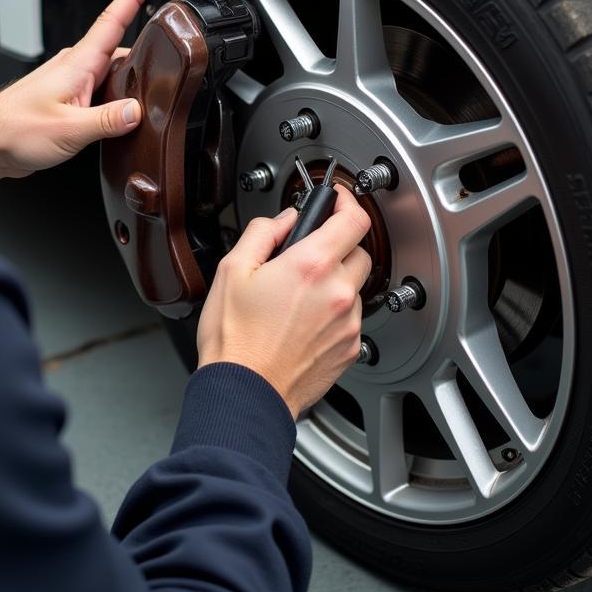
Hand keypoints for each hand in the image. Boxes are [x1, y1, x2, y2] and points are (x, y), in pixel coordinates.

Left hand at [0, 0, 151, 194]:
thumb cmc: (15, 130)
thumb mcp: (69, 130)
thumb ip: (107, 120)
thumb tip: (138, 111)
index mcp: (77, 65)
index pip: (110, 22)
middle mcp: (74, 67)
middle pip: (117, 50)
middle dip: (143, 49)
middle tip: (167, 56)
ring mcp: (70, 82)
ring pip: (109, 72)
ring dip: (127, 78)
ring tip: (145, 93)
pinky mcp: (67, 99)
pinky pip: (98, 89)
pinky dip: (113, 96)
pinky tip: (118, 114)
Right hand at [196, 185, 372, 419]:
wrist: (246, 392)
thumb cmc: (235, 338)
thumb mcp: (232, 269)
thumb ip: (263, 232)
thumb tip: (284, 220)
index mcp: (311, 265)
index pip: (353, 219)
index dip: (347, 202)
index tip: (337, 200)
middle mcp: (338, 292)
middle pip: (359, 251)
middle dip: (337, 246)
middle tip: (306, 255)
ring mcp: (349, 322)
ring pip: (355, 286)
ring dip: (335, 281)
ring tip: (298, 296)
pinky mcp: (350, 348)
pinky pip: (351, 317)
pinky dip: (335, 311)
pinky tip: (303, 320)